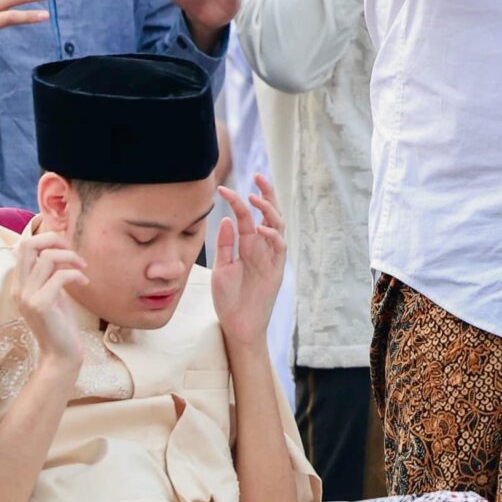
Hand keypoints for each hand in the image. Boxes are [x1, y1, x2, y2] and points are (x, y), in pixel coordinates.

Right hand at [14, 228, 89, 367]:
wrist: (61, 355)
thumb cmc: (60, 325)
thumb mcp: (53, 293)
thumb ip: (49, 274)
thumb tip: (57, 250)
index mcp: (19, 284)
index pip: (23, 246)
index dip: (45, 239)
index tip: (65, 247)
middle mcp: (19, 288)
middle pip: (28, 245)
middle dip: (53, 239)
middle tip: (72, 248)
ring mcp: (28, 297)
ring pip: (47, 258)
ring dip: (70, 257)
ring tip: (82, 268)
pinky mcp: (41, 305)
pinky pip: (60, 276)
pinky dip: (76, 275)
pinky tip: (84, 282)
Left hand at [211, 174, 286, 344]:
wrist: (237, 325)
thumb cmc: (228, 298)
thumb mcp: (221, 268)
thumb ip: (225, 245)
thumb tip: (227, 219)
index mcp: (246, 244)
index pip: (245, 216)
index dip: (237, 200)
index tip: (222, 188)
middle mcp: (261, 247)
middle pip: (269, 214)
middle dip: (267, 194)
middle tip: (259, 177)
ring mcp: (271, 257)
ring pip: (278, 226)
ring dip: (269, 211)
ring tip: (256, 199)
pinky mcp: (277, 270)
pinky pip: (279, 248)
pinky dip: (272, 236)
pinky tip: (260, 229)